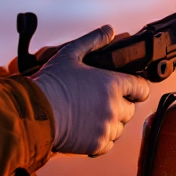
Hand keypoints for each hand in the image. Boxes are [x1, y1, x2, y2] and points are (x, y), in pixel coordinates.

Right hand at [30, 26, 151, 155]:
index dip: (136, 88)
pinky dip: (99, 139)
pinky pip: (107, 144)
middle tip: (100, 102)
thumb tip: (109, 30)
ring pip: (119, 128)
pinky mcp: (96, 144)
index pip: (141, 88)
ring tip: (90, 116)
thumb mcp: (70, 54)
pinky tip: (85, 129)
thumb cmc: (51, 82)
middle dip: (119, 106)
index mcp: (112, 84)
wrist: (34, 112)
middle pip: (130, 110)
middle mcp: (113, 107)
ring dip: (109, 123)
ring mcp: (106, 127)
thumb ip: (92, 41)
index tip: (128, 90)